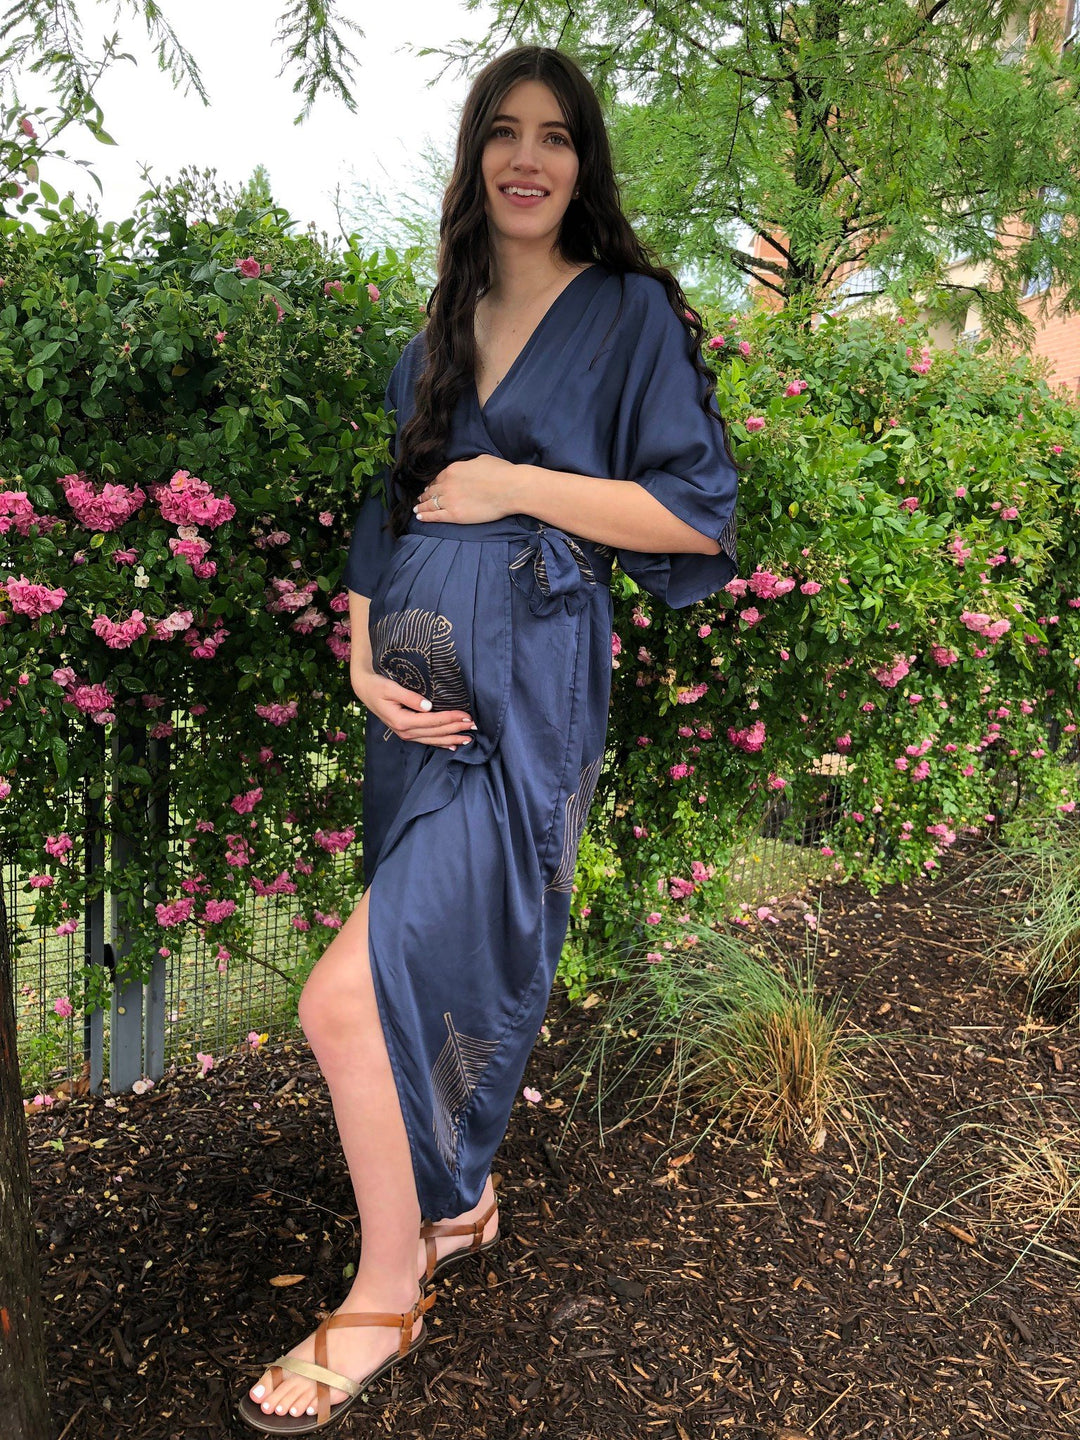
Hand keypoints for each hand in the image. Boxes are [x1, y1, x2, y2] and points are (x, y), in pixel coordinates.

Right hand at [351, 669, 475, 749]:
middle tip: (474, 726)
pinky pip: (426, 740)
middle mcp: (405, 731)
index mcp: (402, 721)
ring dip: (451, 739)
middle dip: (456, 729)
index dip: (451, 718)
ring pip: (433, 740)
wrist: (365, 690)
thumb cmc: (378, 685)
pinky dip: (440, 743)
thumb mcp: (391, 688)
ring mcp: (405, 734)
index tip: (467, 715)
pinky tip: (452, 746)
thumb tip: (428, 706)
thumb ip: (410, 697)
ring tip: (468, 739)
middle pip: (436, 732)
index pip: (433, 721)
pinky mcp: (406, 732)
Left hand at [414, 454, 521, 524]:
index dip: (432, 484)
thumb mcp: (481, 460)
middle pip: (431, 491)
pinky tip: (420, 517)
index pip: (437, 478)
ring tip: (417, 509)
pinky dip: (425, 516)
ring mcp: (449, 500)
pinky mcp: (455, 515)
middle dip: (425, 495)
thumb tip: (468, 467)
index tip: (430, 488)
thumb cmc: (501, 473)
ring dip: (421, 506)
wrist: (510, 488)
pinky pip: (435, 516)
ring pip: (430, 503)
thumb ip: (469, 464)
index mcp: (452, 469)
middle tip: (420, 499)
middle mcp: (447, 484)